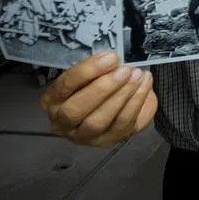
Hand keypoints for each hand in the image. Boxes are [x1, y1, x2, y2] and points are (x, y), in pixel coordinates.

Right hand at [40, 52, 156, 146]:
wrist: (108, 105)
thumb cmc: (94, 84)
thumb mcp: (88, 74)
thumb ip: (96, 68)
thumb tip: (114, 60)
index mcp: (52, 101)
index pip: (64, 86)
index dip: (88, 71)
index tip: (111, 58)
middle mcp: (63, 123)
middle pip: (77, 110)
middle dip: (104, 88)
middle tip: (125, 70)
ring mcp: (85, 136)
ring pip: (100, 122)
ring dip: (123, 96)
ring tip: (139, 76)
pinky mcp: (108, 141)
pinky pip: (123, 127)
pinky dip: (137, 104)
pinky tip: (146, 86)